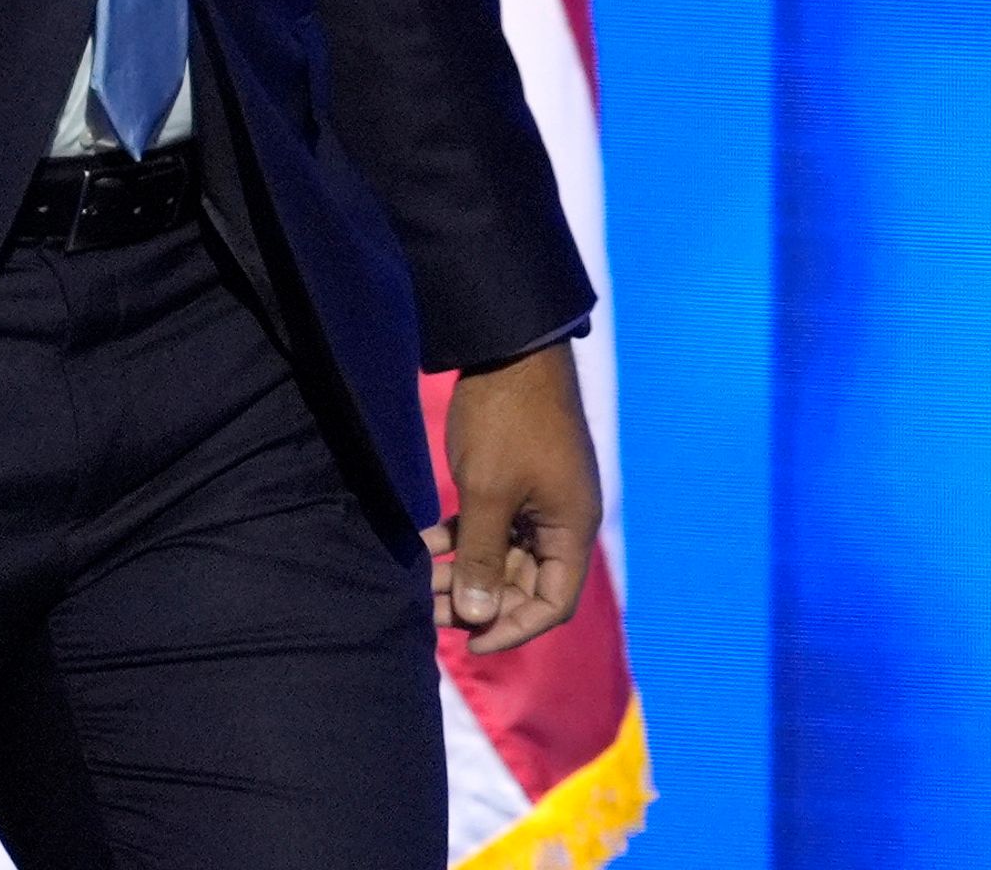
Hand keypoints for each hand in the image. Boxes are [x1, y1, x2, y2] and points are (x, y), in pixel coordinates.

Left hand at [431, 340, 598, 653]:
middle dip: (479, 600)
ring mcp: (537, 499)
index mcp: (571, 528)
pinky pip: (488, 525)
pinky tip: (421, 546)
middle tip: (429, 612)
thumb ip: (483, 558)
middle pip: (524, 582)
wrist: (508, 348)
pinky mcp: (513, 479)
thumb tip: (477, 616)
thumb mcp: (489, 494)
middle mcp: (560, 519)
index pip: (553, 602)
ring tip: (419, 584)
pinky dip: (459, 538)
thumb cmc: (507, 422)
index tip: (470, 642)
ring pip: (501, 554)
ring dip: (463, 571)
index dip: (513, 628)